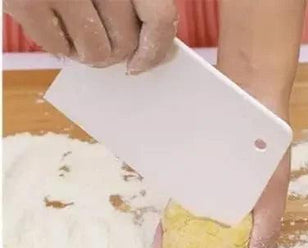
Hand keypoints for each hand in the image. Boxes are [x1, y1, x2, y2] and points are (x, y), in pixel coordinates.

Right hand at [5, 0, 176, 72]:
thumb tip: (148, 46)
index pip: (160, 17)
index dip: (154, 48)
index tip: (143, 61)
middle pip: (126, 40)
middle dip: (114, 51)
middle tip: (100, 43)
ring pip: (95, 50)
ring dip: (87, 52)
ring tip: (75, 33)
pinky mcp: (27, 0)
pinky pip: (57, 45)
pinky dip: (58, 44)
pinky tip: (53, 24)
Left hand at [152, 0, 302, 247]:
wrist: (251, 112)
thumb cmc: (267, 156)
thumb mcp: (272, 196)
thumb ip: (264, 231)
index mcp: (252, 229)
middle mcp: (229, 224)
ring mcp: (210, 211)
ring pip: (192, 245)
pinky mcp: (194, 195)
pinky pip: (178, 220)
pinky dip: (169, 235)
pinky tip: (159, 246)